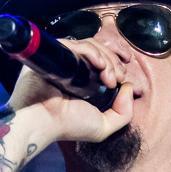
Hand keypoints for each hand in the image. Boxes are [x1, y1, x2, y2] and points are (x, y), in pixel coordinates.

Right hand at [5, 36, 133, 149]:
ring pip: (91, 45)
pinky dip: (92, 52)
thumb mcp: (104, 127)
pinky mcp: (54, 53)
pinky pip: (76, 44)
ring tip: (108, 77)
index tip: (122, 79)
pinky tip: (99, 66)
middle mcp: (74, 68)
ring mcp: (63, 59)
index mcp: (83, 81)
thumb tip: (128, 86)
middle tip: (116, 79)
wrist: (42, 122)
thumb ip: (124, 112)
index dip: (116, 65)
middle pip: (100, 51)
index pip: (104, 61)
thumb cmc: (68, 126)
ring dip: (106, 58)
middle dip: (114, 62)